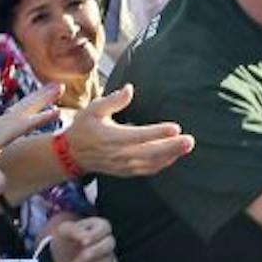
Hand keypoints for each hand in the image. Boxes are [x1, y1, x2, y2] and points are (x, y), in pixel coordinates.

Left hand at [0, 84, 62, 192]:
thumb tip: (1, 190)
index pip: (22, 126)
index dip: (40, 120)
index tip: (58, 112)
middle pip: (25, 108)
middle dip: (43, 98)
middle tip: (61, 86)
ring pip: (23, 106)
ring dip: (40, 96)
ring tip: (57, 87)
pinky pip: (19, 109)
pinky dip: (31, 102)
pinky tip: (38, 98)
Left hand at [48, 214, 116, 261]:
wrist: (61, 257)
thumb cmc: (64, 239)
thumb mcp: (64, 231)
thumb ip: (74, 231)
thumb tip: (85, 238)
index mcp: (98, 226)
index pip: (105, 227)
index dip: (95, 235)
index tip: (83, 242)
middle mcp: (106, 240)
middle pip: (110, 244)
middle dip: (95, 252)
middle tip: (81, 257)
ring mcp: (107, 256)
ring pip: (108, 261)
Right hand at [59, 83, 194, 176]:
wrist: (72, 154)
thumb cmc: (84, 127)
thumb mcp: (93, 109)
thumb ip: (113, 100)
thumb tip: (130, 89)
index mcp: (110, 137)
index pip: (138, 135)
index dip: (157, 133)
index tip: (175, 128)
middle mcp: (118, 154)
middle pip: (149, 152)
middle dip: (171, 147)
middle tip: (189, 140)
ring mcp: (122, 165)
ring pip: (150, 163)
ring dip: (170, 156)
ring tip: (187, 147)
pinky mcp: (125, 172)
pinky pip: (146, 170)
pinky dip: (162, 164)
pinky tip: (174, 156)